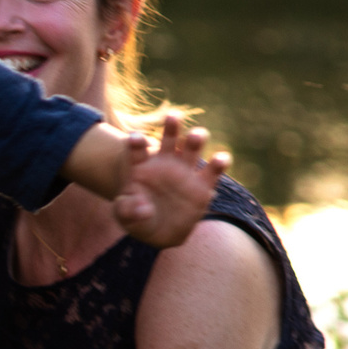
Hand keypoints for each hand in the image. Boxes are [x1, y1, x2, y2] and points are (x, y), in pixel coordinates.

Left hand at [111, 112, 228, 247]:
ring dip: (195, 138)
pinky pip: (213, 170)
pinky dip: (219, 163)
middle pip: (168, 139)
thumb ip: (128, 210)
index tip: (134, 138)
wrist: (160, 232)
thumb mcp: (126, 216)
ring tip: (197, 135)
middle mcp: (165, 163)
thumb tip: (143, 208)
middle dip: (171, 127)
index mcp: (141, 166)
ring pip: (192, 148)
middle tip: (173, 116)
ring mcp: (185, 171)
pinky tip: (221, 159)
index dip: (136, 143)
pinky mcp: (203, 185)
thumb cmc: (138, 219)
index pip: (137, 150)